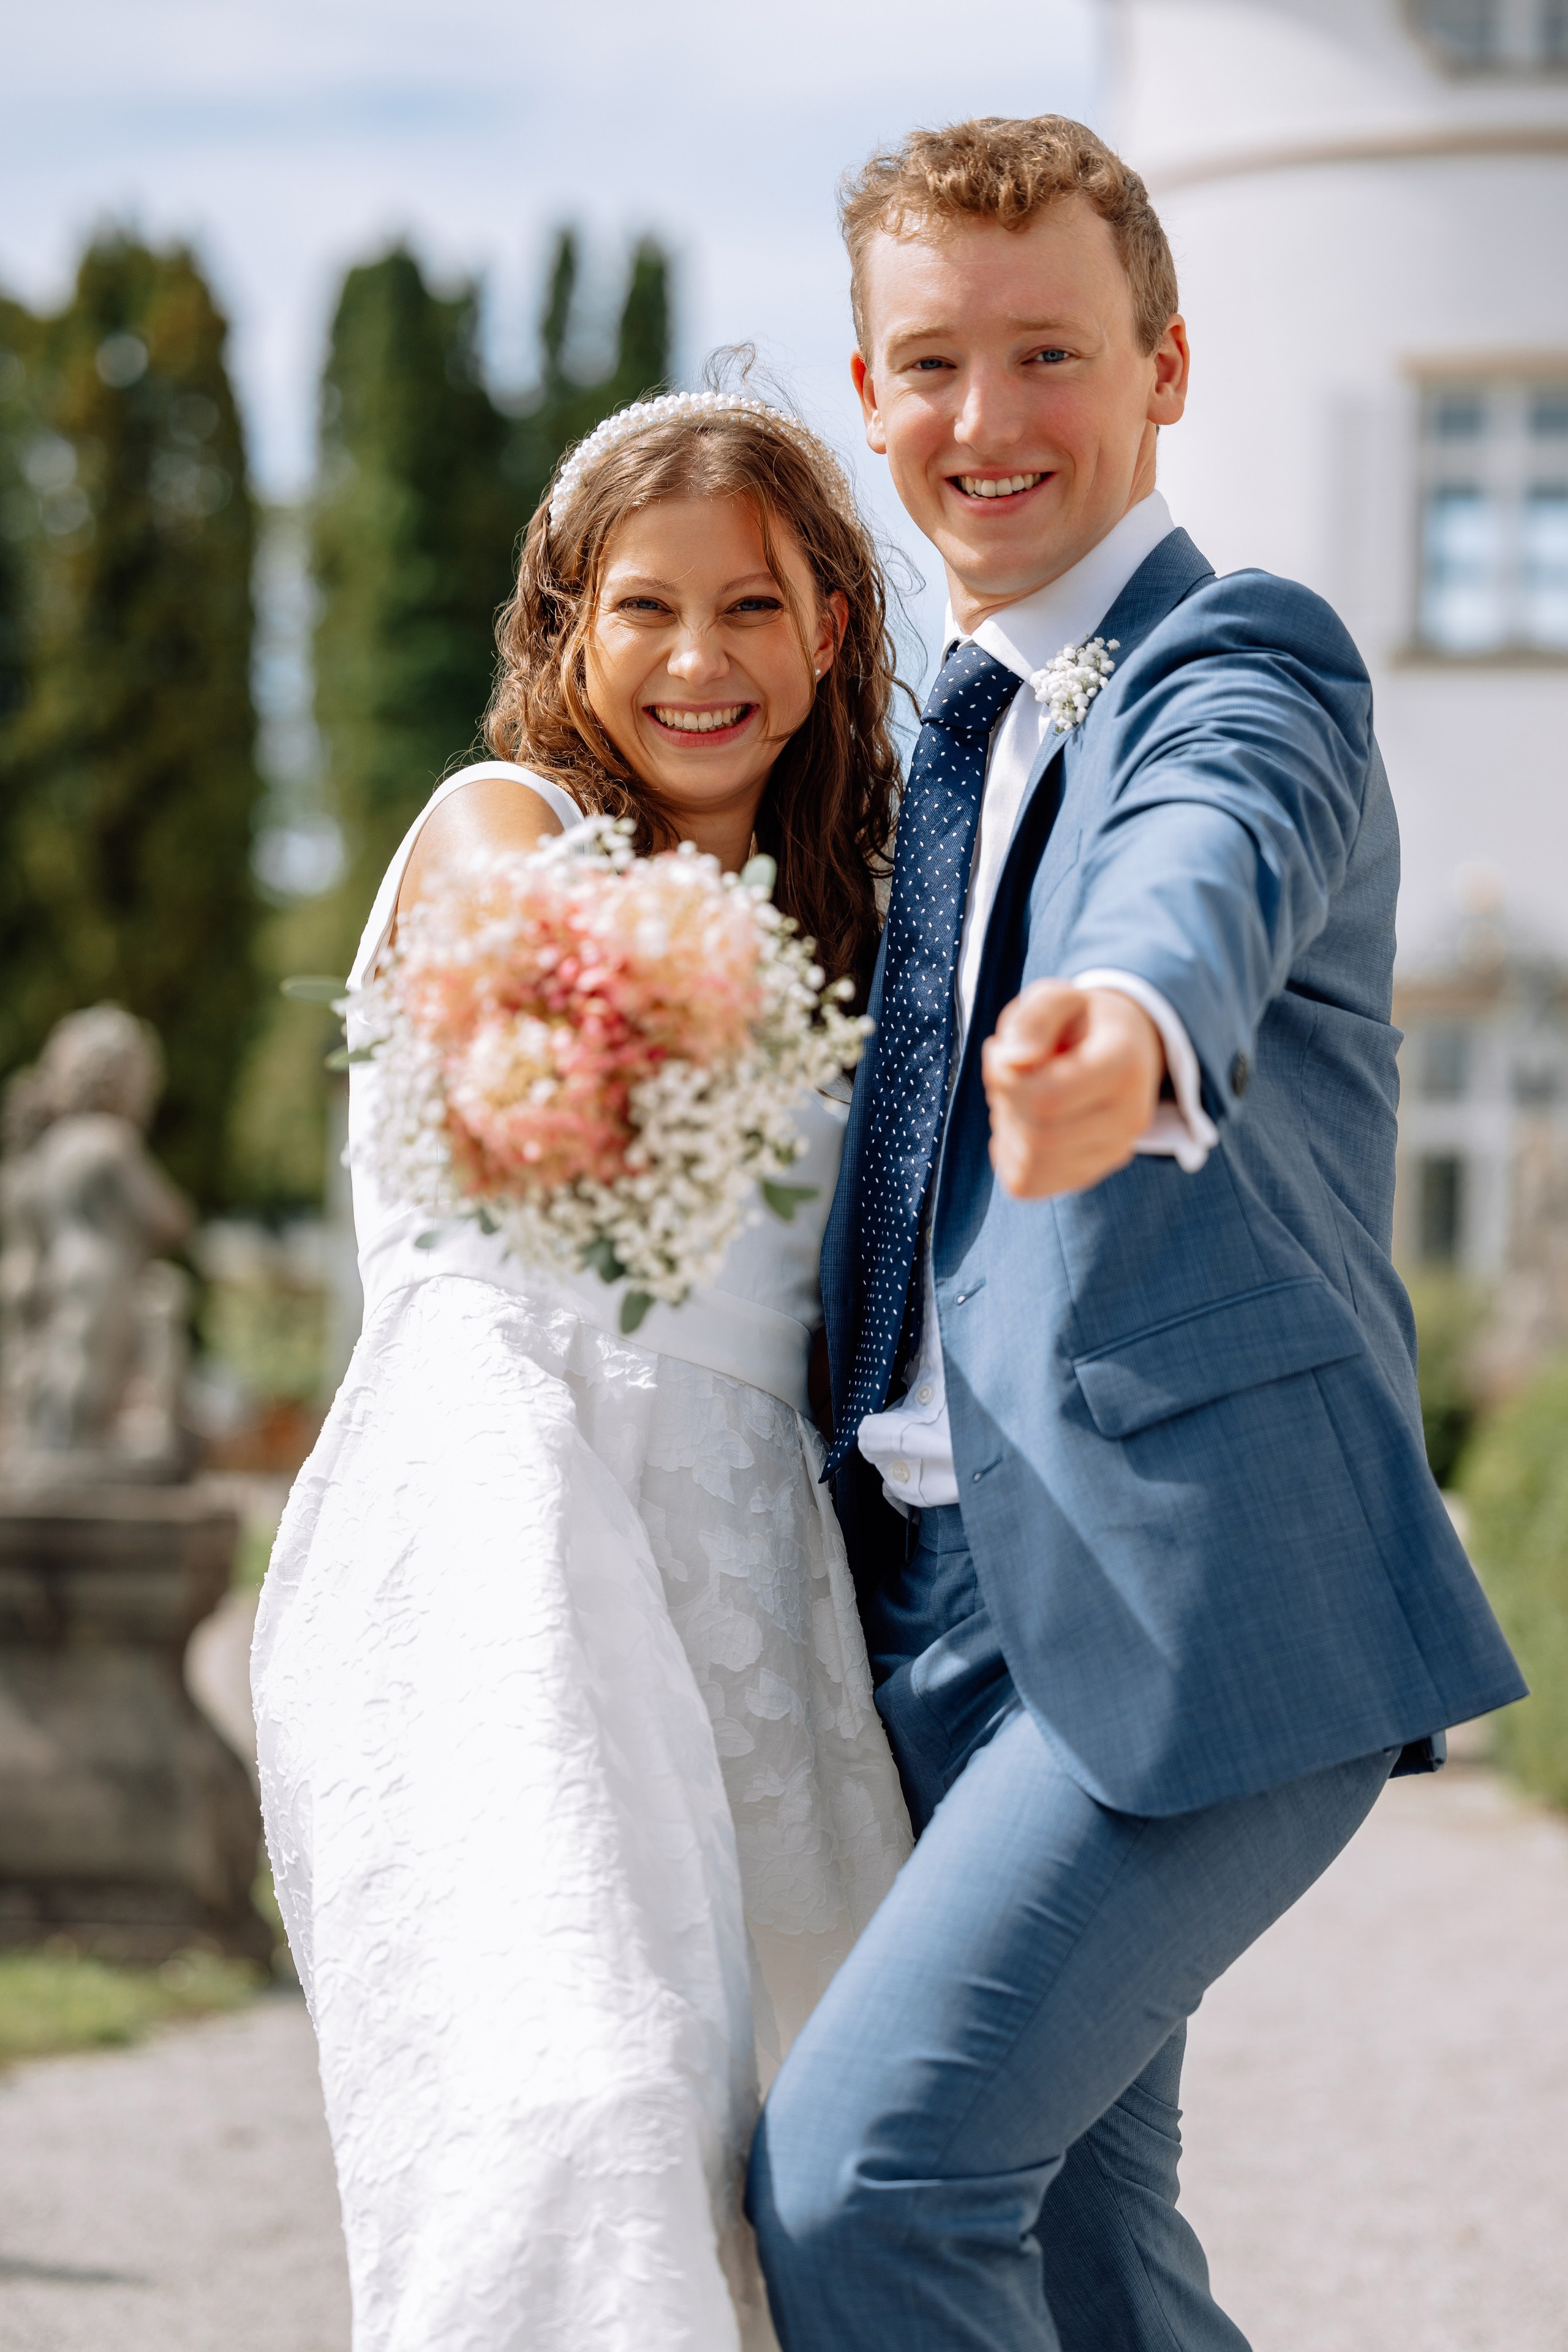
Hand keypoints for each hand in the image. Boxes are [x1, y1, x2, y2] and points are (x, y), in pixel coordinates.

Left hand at [981, 983, 1163, 1199]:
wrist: (1122, 1047)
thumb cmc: (1081, 1020)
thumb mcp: (1057, 996)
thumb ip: (1033, 1019)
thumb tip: (1013, 1062)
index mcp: (1124, 1068)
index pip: (1047, 1099)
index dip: (1004, 1078)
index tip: (1002, 1052)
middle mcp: (1128, 1120)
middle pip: (1038, 1136)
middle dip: (1004, 1103)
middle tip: (1006, 1071)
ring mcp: (1113, 1153)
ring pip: (1030, 1166)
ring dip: (1005, 1129)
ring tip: (1017, 1095)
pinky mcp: (1091, 1174)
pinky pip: (1027, 1184)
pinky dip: (1009, 1155)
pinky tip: (1019, 1123)